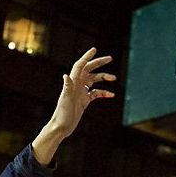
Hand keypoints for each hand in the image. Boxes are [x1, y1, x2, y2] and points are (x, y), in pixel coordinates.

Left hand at [32, 47, 115, 164]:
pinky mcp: (84, 100)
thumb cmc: (61, 114)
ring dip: (104, 77)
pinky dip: (103, 92)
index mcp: (72, 82)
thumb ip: (66, 87)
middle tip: (110, 58)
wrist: (61, 127)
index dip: (86, 57)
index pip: (80, 66)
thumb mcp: (65, 100)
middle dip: (98, 63)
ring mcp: (81, 92)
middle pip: (89, 70)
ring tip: (114, 78)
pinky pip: (96, 93)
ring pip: (94, 80)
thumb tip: (66, 75)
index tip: (94, 49)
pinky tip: (111, 95)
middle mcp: (76, 85)